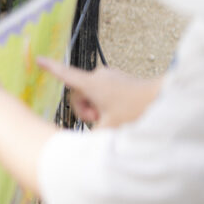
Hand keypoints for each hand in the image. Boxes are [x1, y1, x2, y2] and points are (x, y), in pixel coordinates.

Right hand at [37, 58, 161, 127]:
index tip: (38, 59)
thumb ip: (92, 137)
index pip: (65, 74)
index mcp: (92, 84)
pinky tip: (118, 113)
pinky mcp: (118, 80)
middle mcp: (98, 76)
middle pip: (78, 93)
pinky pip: (103, 92)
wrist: (165, 98)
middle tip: (98, 121)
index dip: (50, 68)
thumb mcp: (110, 128)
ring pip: (91, 94)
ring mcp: (109, 76)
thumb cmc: (137, 110)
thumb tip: (83, 143)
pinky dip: (105, 104)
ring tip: (111, 118)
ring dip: (96, 108)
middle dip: (84, 109)